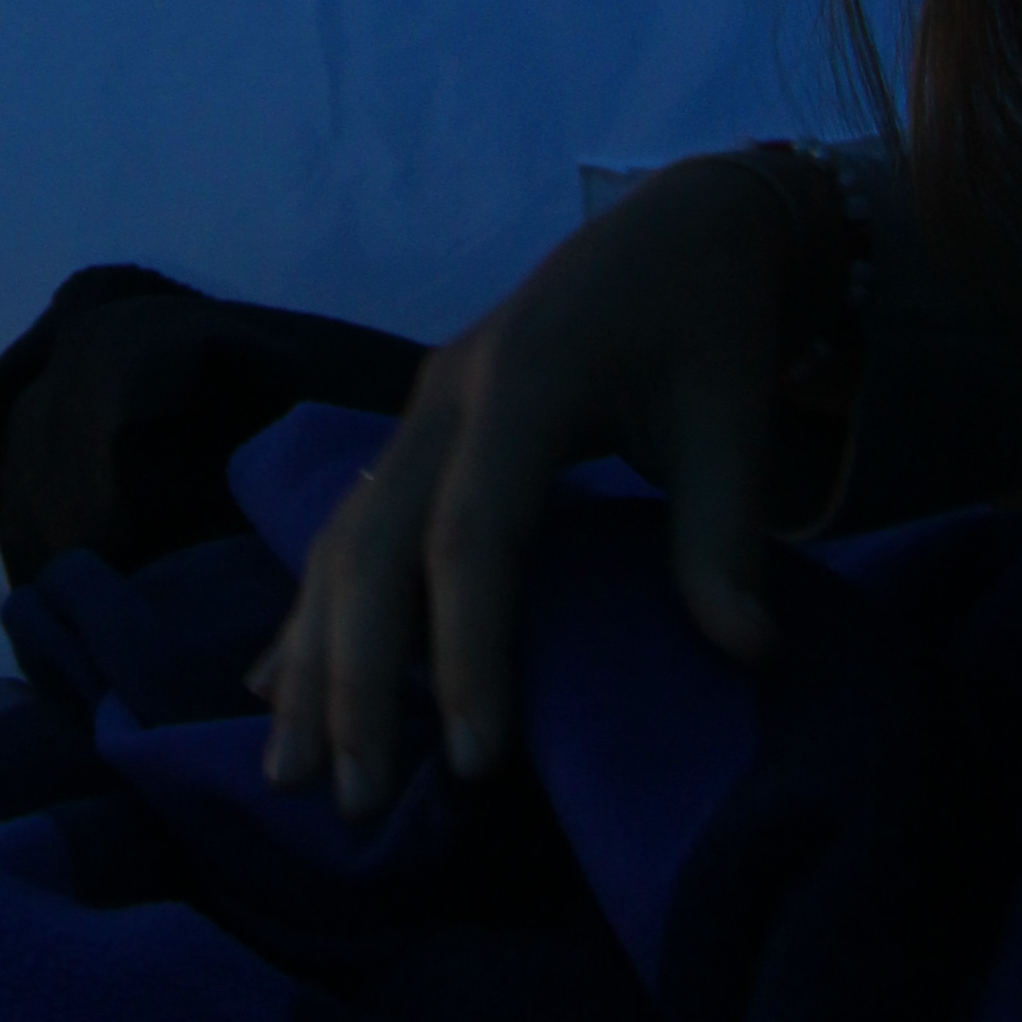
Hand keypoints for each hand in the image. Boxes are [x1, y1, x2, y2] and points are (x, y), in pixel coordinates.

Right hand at [250, 153, 824, 816]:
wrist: (679, 221)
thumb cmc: (711, 318)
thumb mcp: (734, 414)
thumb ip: (726, 534)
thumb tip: (749, 656)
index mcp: (525, 379)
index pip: (473, 534)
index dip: (467, 650)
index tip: (478, 763)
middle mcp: (445, 394)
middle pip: (374, 547)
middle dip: (354, 679)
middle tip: (355, 800)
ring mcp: (418, 412)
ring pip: (339, 542)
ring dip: (310, 659)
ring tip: (291, 775)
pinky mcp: (415, 434)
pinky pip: (344, 529)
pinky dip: (310, 614)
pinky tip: (272, 689)